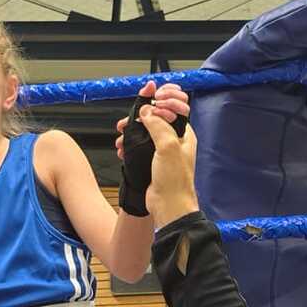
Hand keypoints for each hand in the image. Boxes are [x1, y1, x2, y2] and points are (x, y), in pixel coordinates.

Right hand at [116, 80, 189, 216]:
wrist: (168, 206)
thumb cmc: (174, 181)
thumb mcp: (168, 146)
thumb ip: (157, 125)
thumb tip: (146, 111)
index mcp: (185, 133)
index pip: (176, 106)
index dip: (166, 99)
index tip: (154, 99)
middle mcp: (175, 140)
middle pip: (159, 117)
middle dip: (144, 113)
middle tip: (134, 114)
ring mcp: (163, 151)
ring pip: (147, 131)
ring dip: (133, 128)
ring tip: (122, 130)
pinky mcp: (152, 161)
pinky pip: (140, 146)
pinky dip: (130, 143)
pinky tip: (122, 146)